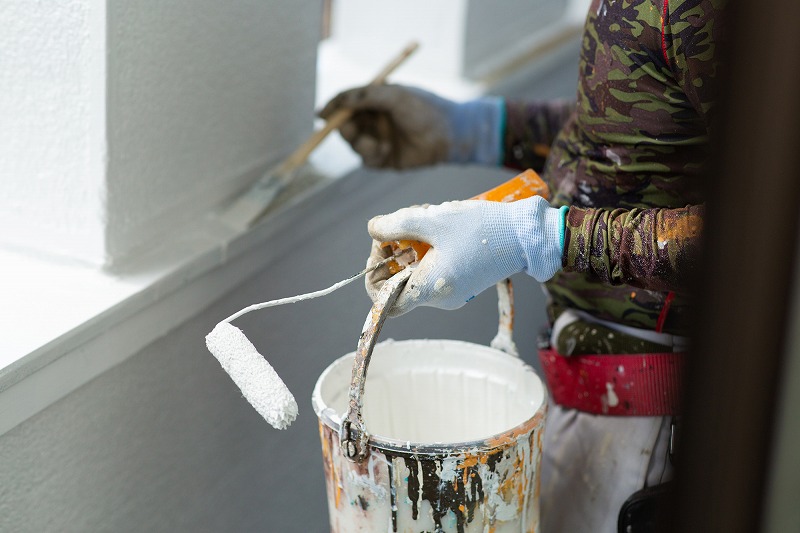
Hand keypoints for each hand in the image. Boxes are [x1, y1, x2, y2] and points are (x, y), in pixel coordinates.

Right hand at [319, 85, 503, 168]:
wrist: (448, 135)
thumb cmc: (424, 110)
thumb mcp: (395, 97)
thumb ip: (367, 96)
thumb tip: (341, 101)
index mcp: (376, 99)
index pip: (346, 101)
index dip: (332, 107)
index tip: (321, 115)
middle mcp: (374, 119)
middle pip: (345, 124)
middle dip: (344, 128)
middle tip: (348, 129)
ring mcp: (378, 139)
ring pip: (354, 144)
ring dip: (361, 144)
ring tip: (379, 144)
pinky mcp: (384, 159)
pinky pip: (365, 160)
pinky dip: (371, 155)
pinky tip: (387, 151)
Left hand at [365, 196, 565, 315]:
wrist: (526, 237)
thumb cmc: (482, 229)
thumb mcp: (433, 221)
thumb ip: (397, 225)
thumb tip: (372, 229)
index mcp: (429, 289)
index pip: (386, 304)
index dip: (374, 279)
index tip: (381, 248)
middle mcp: (439, 299)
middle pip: (400, 282)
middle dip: (396, 250)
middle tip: (405, 222)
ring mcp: (453, 293)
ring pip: (417, 273)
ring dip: (413, 246)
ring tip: (426, 218)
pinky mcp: (463, 284)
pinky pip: (434, 271)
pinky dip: (429, 251)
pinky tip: (440, 228)